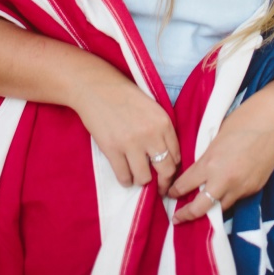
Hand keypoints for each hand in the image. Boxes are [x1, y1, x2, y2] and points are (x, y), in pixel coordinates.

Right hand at [72, 59, 180, 195]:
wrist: (96, 87)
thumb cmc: (124, 95)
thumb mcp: (152, 107)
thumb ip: (161, 129)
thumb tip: (168, 157)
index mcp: (163, 121)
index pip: (177, 156)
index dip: (173, 168)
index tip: (168, 174)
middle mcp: (151, 134)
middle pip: (165, 170)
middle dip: (163, 182)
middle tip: (159, 187)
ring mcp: (131, 143)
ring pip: (144, 178)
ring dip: (141, 180)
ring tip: (137, 175)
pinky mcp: (112, 149)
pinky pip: (124, 177)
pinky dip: (125, 180)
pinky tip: (124, 174)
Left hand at [169, 56, 273, 222]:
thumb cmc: (243, 118)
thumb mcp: (216, 136)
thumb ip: (206, 156)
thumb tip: (197, 169)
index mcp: (211, 162)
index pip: (185, 185)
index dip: (174, 191)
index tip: (169, 194)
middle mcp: (225, 180)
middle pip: (200, 208)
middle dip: (186, 215)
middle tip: (176, 217)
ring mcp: (242, 187)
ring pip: (220, 208)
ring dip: (210, 208)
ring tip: (201, 208)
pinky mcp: (255, 188)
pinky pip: (237, 199)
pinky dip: (228, 198)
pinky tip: (224, 193)